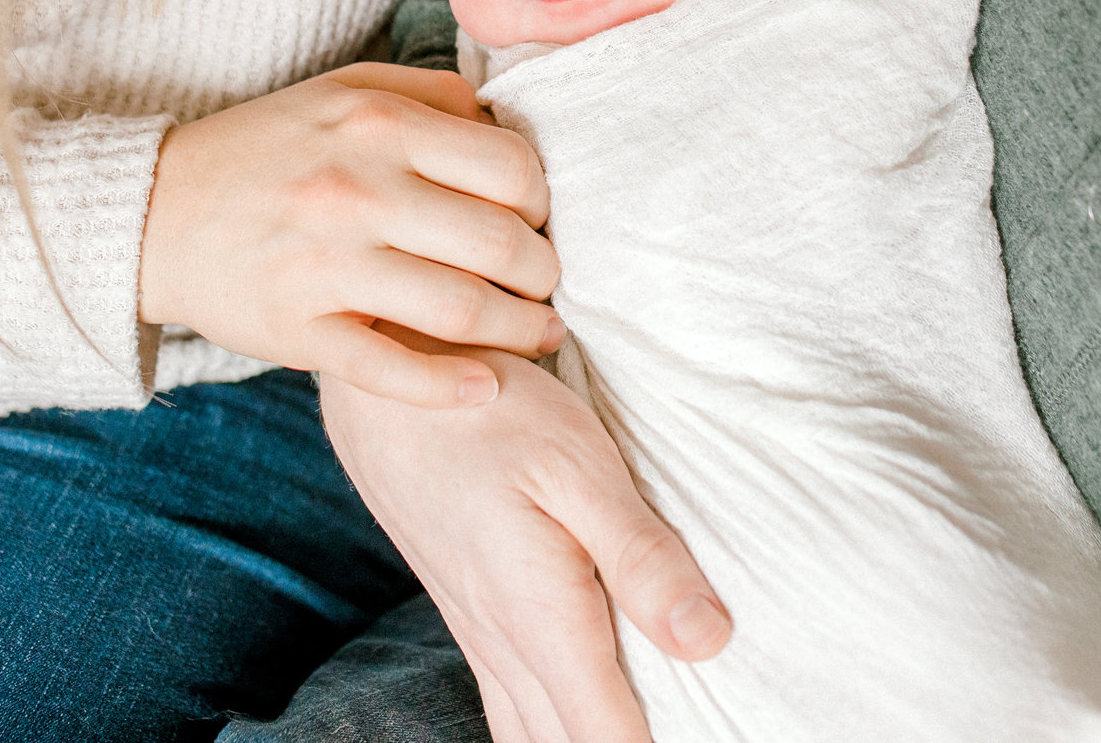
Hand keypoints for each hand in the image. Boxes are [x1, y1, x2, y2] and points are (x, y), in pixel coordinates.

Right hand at [141, 64, 561, 407]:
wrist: (153, 212)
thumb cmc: (267, 149)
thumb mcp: (344, 91)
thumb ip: (432, 96)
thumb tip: (510, 126)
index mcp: (377, 125)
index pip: (510, 167)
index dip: (543, 200)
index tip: (537, 220)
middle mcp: (355, 190)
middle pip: (499, 243)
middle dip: (543, 272)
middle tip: (545, 283)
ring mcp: (324, 266)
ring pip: (462, 310)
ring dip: (521, 332)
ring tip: (539, 334)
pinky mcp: (296, 331)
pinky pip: (394, 371)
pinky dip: (452, 388)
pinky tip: (485, 388)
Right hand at [324, 343, 732, 742]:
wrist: (388, 393)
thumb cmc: (492, 416)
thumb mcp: (580, 467)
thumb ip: (642, 557)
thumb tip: (708, 640)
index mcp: (540, 618)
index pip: (605, 738)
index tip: (712, 738)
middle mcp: (504, 645)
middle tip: (693, 732)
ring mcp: (480, 636)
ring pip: (532, 734)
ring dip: (582, 742)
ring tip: (640, 729)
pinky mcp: (469, 617)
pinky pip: (509, 705)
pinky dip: (547, 726)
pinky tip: (575, 713)